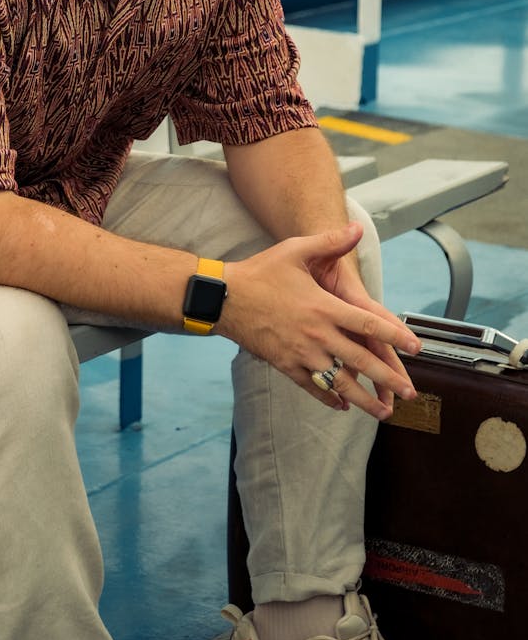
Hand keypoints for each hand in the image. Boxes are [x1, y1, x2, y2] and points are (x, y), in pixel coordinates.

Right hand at [217, 222, 420, 419]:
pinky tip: (343, 406)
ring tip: (384, 412)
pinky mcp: (285, 365)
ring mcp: (301, 354)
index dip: (395, 336)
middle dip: (389, 379)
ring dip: (365, 400)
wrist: (224, 298)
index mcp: (323, 307)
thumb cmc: (260, 272)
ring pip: (340, 382)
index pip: (368, 325)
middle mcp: (317, 335)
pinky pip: (313, 388)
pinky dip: (330, 399)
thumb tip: (357, 228)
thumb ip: (329, 241)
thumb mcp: (295, 250)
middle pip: (360, 361)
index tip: (416, 348)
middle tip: (411, 392)